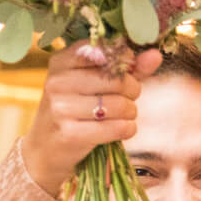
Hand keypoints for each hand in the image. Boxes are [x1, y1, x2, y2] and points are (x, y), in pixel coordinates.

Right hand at [18, 42, 161, 193]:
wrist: (45, 149)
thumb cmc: (75, 110)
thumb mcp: (93, 83)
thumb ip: (126, 68)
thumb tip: (155, 55)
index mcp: (61, 61)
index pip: (105, 50)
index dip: (124, 61)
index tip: (125, 72)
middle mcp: (57, 82)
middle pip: (117, 79)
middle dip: (132, 90)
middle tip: (127, 99)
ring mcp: (60, 108)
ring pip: (120, 104)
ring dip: (130, 112)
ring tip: (123, 115)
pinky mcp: (70, 134)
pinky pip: (117, 128)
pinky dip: (127, 129)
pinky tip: (121, 130)